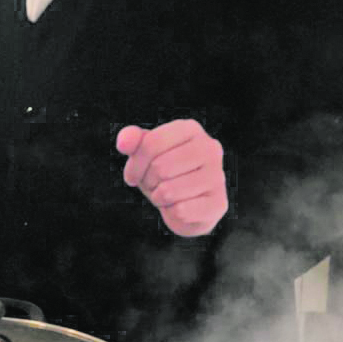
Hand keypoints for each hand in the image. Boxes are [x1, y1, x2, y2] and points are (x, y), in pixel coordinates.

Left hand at [116, 119, 227, 237]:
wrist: (186, 206)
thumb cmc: (162, 174)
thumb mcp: (144, 155)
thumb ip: (132, 141)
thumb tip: (123, 142)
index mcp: (190, 129)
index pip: (152, 143)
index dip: (135, 164)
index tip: (131, 176)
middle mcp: (210, 148)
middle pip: (160, 167)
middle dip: (147, 182)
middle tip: (153, 185)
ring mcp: (217, 175)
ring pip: (169, 191)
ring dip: (158, 198)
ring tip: (165, 195)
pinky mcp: (219, 203)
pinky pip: (181, 210)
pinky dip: (171, 212)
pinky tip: (179, 208)